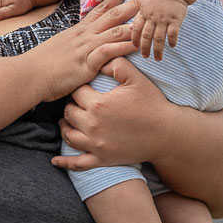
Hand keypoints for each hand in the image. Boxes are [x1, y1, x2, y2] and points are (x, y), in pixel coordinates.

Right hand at [24, 0, 139, 102]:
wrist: (28, 75)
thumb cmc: (43, 65)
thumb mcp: (61, 48)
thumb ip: (75, 44)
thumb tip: (82, 43)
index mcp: (79, 31)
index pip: (101, 7)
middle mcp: (84, 35)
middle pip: (113, 14)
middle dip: (133, 4)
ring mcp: (85, 48)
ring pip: (115, 30)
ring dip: (135, 24)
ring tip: (152, 19)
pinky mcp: (86, 63)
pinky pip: (109, 52)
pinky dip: (125, 47)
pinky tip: (138, 46)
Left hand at [53, 56, 169, 170]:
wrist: (167, 134)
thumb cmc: (152, 104)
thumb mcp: (136, 78)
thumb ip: (115, 64)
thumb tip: (99, 59)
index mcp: (98, 104)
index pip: (76, 92)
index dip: (79, 87)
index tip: (85, 86)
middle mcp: (93, 125)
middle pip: (68, 113)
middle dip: (71, 105)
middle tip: (79, 102)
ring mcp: (95, 145)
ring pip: (68, 135)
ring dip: (66, 127)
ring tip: (69, 121)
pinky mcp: (101, 159)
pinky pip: (77, 163)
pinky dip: (64, 162)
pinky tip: (55, 161)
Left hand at [132, 0, 187, 60]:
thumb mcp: (145, 4)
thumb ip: (139, 16)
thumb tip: (130, 29)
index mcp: (144, 13)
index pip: (136, 28)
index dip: (134, 39)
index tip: (135, 47)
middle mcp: (152, 17)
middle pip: (146, 36)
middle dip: (145, 48)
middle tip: (145, 57)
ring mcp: (164, 19)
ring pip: (159, 38)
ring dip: (158, 50)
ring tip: (158, 58)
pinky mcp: (176, 19)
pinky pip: (173, 33)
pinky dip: (172, 41)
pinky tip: (172, 46)